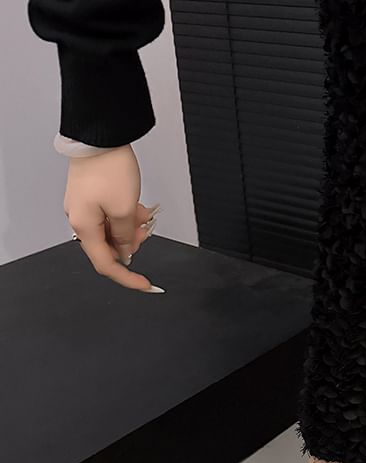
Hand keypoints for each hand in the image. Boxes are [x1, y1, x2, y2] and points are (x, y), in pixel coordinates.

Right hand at [64, 145, 161, 291]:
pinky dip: (126, 217)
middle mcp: (80, 219)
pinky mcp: (92, 197)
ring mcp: (85, 208)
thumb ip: (125, 237)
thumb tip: (125, 252)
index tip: (146, 285)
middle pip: (110, 248)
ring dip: (131, 229)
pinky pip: (111, 217)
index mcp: (84, 226)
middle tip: (145, 230)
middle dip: (132, 244)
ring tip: (142, 213)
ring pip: (113, 232)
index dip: (127, 278)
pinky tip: (137, 207)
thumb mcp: (125, 209)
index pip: (106, 264)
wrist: (100, 136)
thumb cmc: (109, 168)